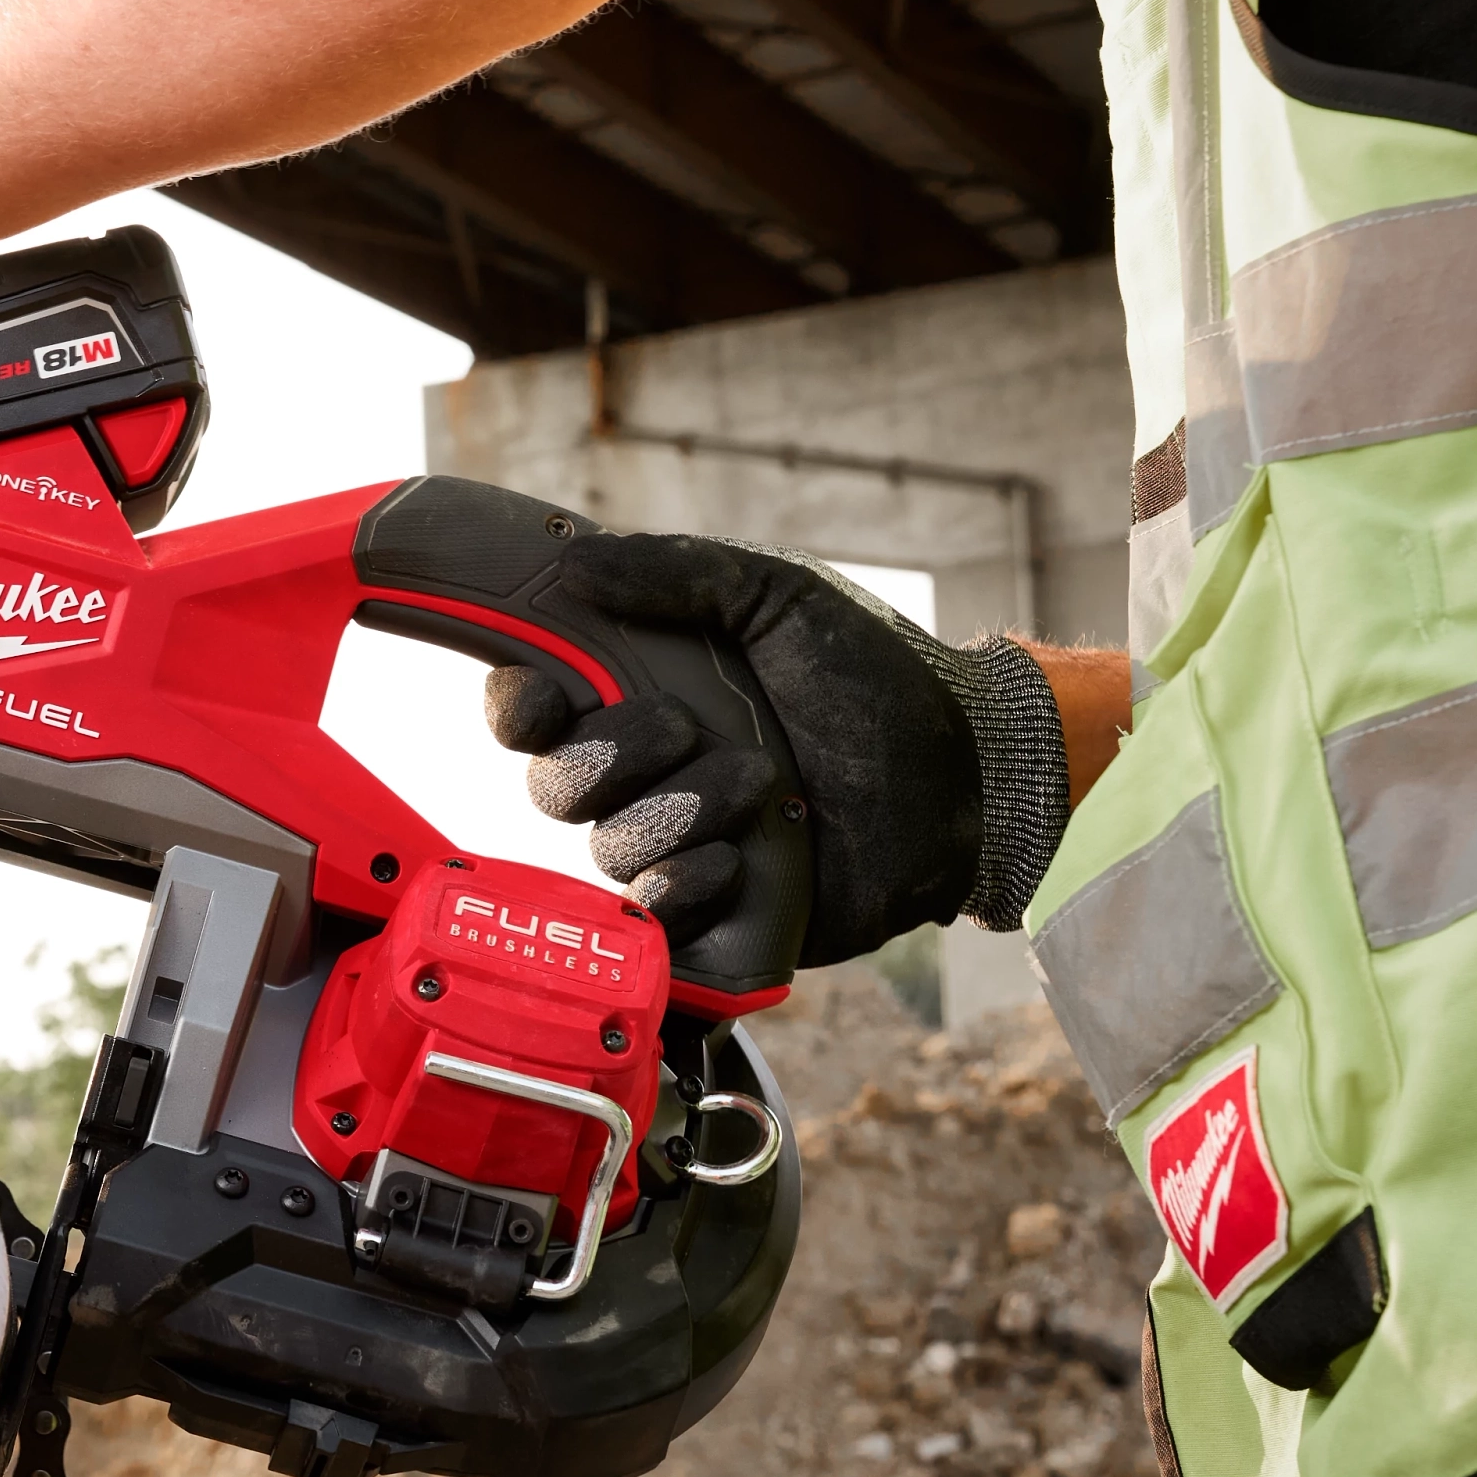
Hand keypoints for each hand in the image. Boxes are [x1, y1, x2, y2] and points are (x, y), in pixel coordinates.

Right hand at [481, 534, 1070, 967]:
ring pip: (606, 848)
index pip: (530, 711)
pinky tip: (741, 858)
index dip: (518, 707)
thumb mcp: (775, 597)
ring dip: (678, 812)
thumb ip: (673, 573)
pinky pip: (652, 917)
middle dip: (613, 757)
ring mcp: (675, 846)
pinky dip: (686, 884)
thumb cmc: (870, 679)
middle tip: (686, 728)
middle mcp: (645, 775)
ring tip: (761, 785)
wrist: (959, 774)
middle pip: (553, 785)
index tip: (543, 694)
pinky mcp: (714, 913)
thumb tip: (571, 560)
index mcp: (641, 694)